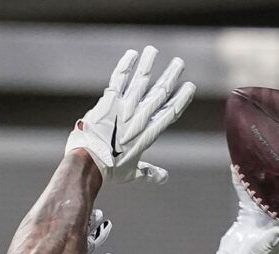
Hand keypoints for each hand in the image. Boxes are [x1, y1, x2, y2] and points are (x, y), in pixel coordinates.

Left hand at [66, 46, 192, 185]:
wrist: (89, 163)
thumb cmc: (109, 170)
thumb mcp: (131, 172)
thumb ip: (149, 172)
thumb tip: (162, 178)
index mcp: (148, 134)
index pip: (169, 113)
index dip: (180, 99)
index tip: (189, 86)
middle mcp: (139, 118)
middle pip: (159, 93)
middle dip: (170, 76)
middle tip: (179, 63)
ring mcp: (124, 108)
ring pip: (140, 81)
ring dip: (148, 64)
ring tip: (153, 50)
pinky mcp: (109, 101)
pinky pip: (119, 79)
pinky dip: (126, 65)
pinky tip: (132, 54)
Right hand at [209, 165, 278, 253]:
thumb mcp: (267, 247)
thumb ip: (277, 237)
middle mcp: (272, 214)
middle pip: (274, 190)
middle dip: (273, 175)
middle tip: (271, 155)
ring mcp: (259, 213)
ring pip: (258, 189)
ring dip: (255, 176)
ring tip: (252, 157)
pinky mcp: (245, 213)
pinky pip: (244, 194)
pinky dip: (241, 183)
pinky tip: (237, 170)